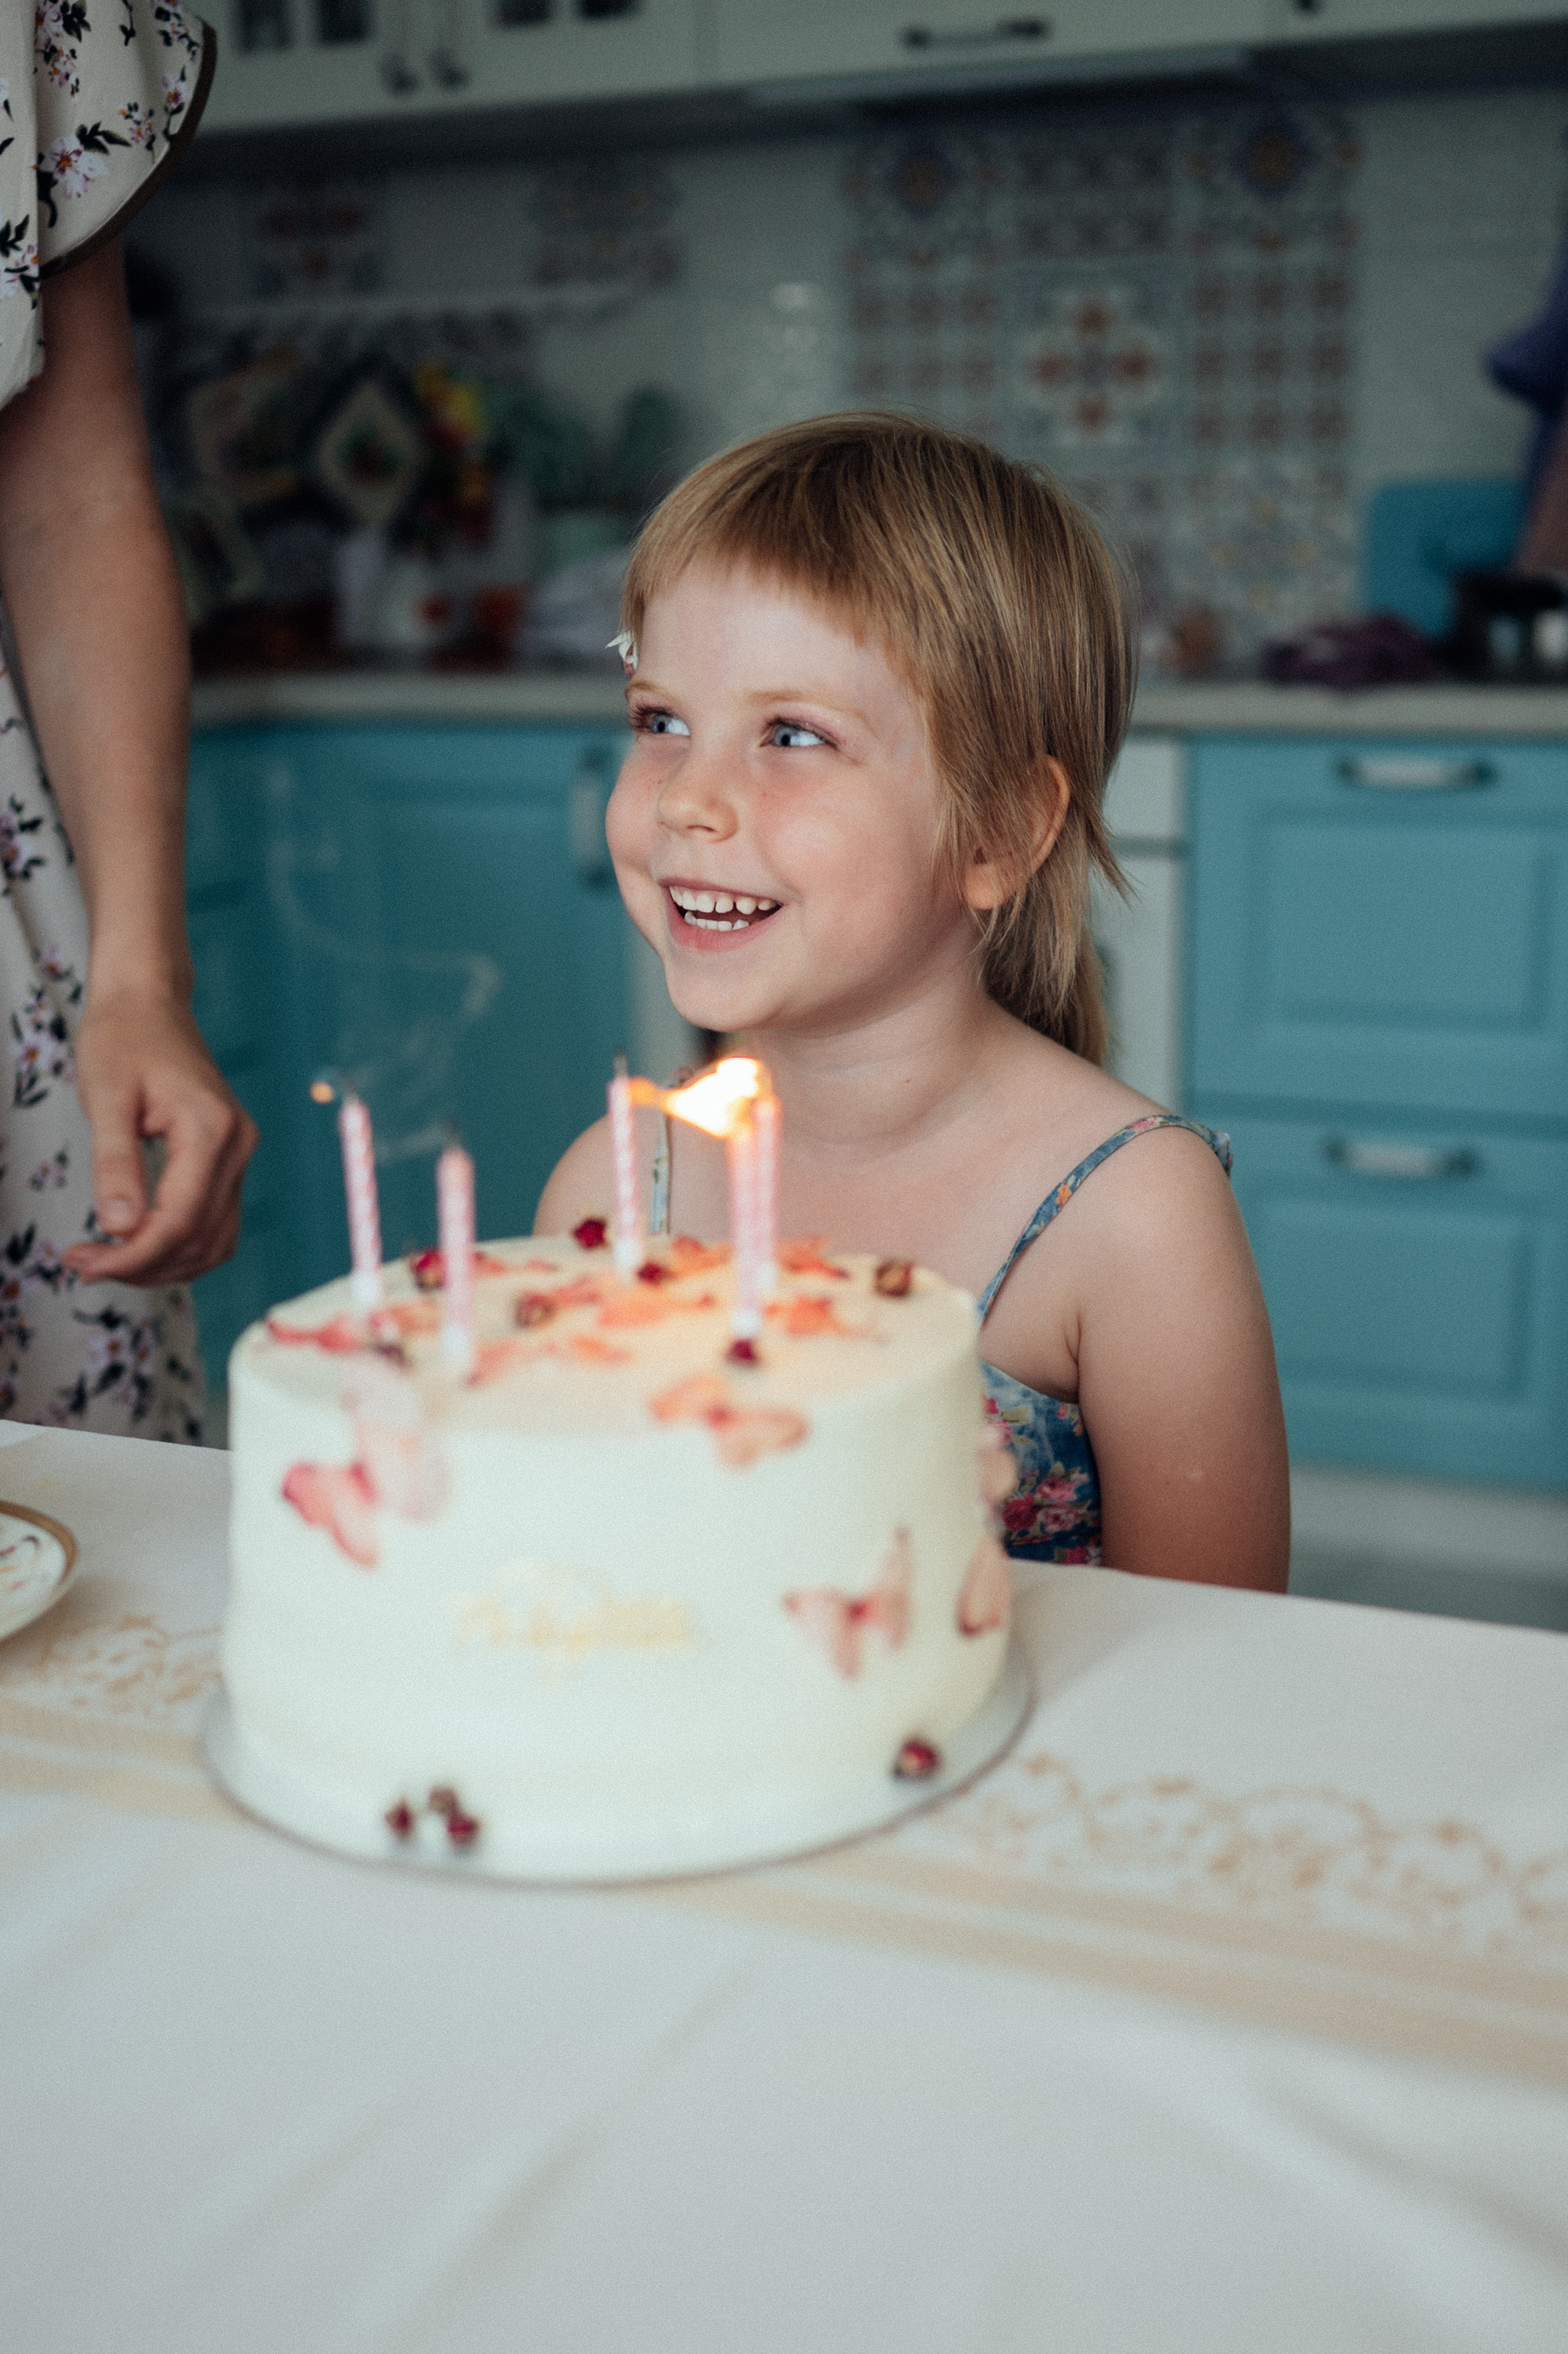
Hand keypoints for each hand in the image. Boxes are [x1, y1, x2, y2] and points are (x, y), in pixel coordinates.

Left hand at [63, 994, 258, 1287]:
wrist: (149, 1001)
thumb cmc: (122, 1038)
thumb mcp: (106, 1097)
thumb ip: (116, 1163)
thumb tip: (119, 1228)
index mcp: (211, 1130)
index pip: (179, 1220)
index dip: (132, 1255)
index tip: (83, 1261)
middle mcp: (239, 1146)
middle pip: (200, 1239)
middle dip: (142, 1264)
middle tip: (84, 1264)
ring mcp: (240, 1154)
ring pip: (215, 1241)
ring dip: (163, 1264)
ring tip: (107, 1260)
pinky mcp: (230, 1159)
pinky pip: (215, 1222)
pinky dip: (180, 1246)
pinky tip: (137, 1242)